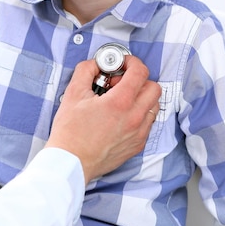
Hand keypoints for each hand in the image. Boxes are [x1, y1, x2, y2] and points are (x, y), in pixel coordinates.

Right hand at [45, 56, 160, 182]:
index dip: (132, 62)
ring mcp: (138, 133)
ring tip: (120, 101)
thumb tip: (96, 63)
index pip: (140, 72)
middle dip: (139, 80)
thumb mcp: (73, 94)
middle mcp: (135, 118)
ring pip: (153, 106)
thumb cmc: (70, 131)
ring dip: (141, 98)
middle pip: (154, 88)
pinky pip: (148, 124)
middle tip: (120, 83)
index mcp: (120, 102)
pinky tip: (120, 117)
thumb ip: (86, 71)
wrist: (71, 162)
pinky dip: (139, 115)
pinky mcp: (137, 145)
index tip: (122, 64)